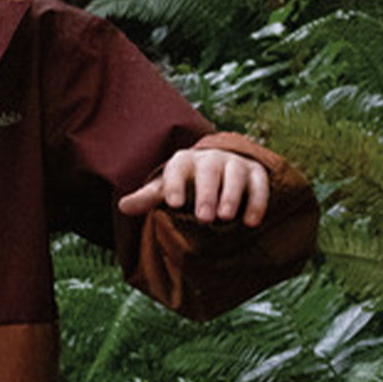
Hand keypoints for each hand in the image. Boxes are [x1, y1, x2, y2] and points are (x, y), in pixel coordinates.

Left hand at [119, 146, 272, 228]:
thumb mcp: (165, 190)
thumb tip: (123, 207)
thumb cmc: (186, 184)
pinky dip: (257, 202)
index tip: (173, 204)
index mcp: (184, 160)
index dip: (175, 184)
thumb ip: (148, 198)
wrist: (219, 171)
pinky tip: (251, 222)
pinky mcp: (255, 172)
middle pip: (209, 170)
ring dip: (232, 195)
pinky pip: (260, 184)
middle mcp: (210, 158)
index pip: (177, 167)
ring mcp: (235, 163)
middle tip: (203, 218)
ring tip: (225, 218)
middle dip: (207, 193)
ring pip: (235, 174)